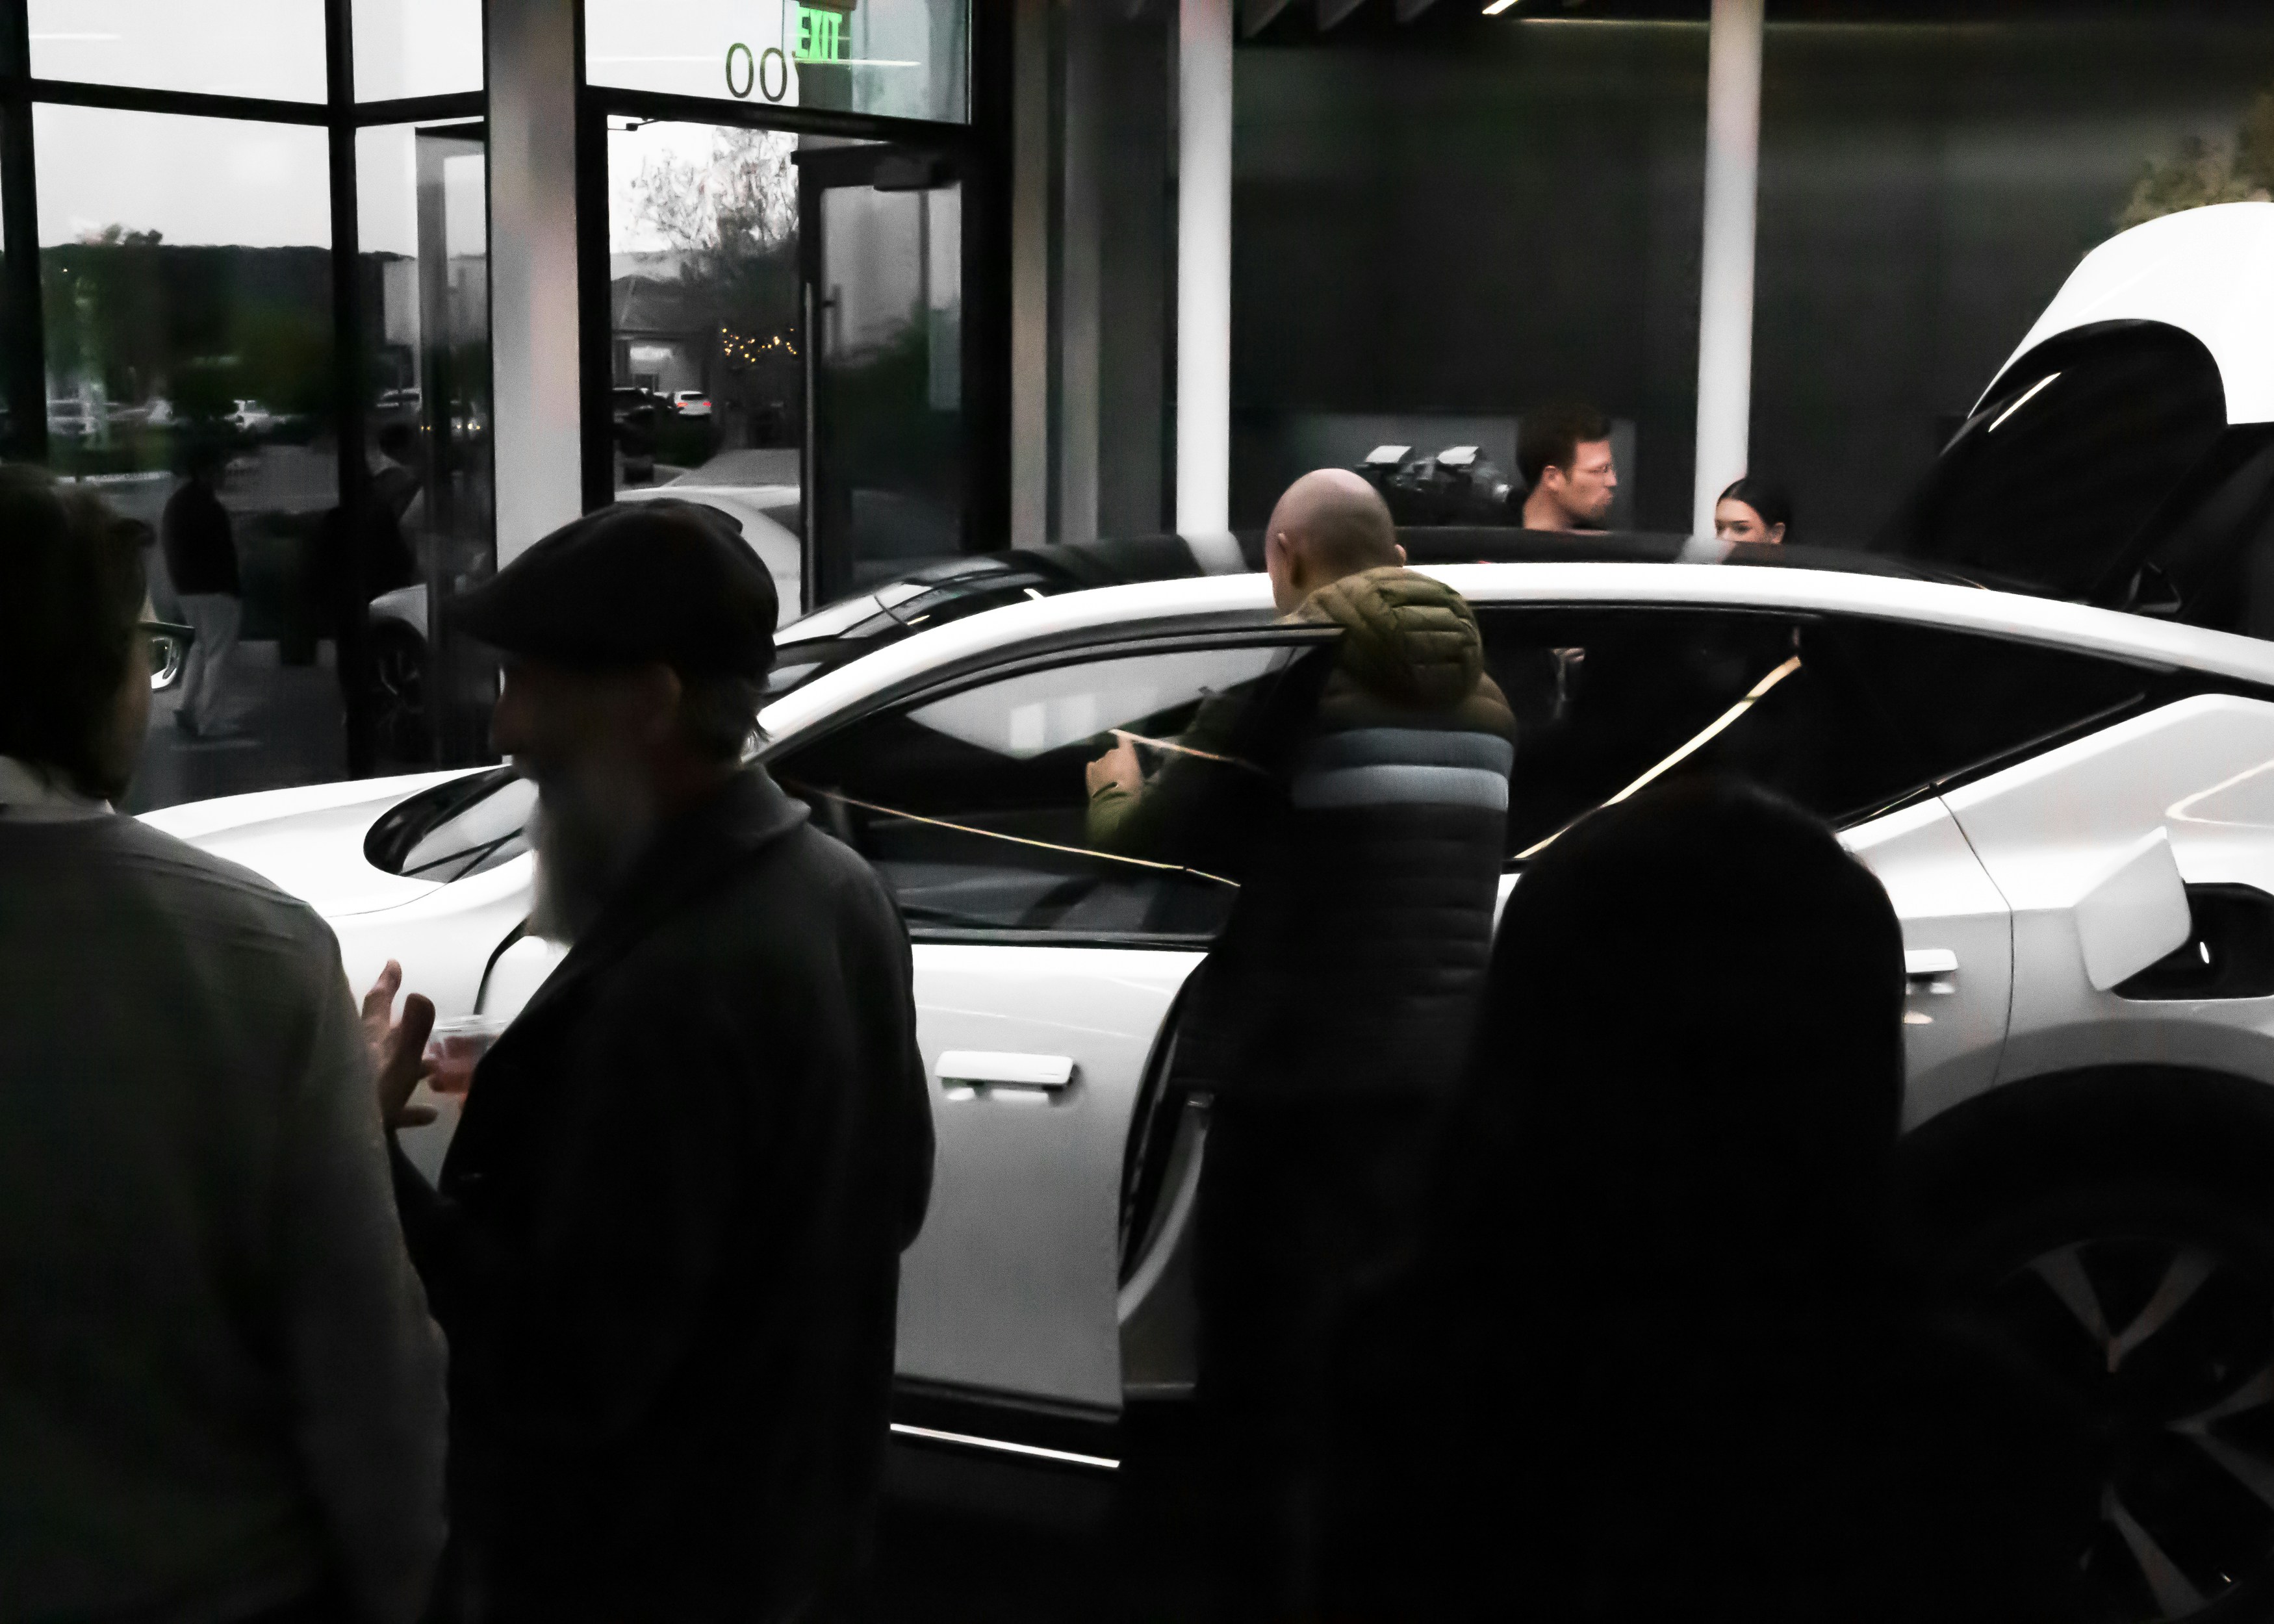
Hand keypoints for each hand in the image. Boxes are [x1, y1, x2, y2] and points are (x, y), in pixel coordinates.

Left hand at [362, 960, 437, 1129]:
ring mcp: (358, 1084)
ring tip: (435, 1068)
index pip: (377, 1001)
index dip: (388, 982)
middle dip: (401, 1025)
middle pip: (381, 1033)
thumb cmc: (371, 1094)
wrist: (332, 1139)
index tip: (393, 963)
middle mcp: (360, 1055)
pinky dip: (409, 1107)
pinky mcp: (359, 1113)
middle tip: (419, 1019)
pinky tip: (429, 1115)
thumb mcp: (399, 1061)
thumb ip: (414, 1029)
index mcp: (370, 1038)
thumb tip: (421, 994)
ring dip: (411, 1066)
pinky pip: (390, 1105)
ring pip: (387, 1068)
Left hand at [1085, 732, 1142, 797]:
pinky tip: (1099, 779)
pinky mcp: (1089, 771)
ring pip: (1104, 761)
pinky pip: (1093, 767)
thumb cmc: (1132, 791)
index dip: (1125, 742)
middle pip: (1114, 753)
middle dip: (1117, 760)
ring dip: (1107, 767)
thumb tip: (1142, 768)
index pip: (1124, 739)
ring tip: (1111, 780)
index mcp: (1126, 753)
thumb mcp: (1142, 780)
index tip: (1126, 746)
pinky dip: (1096, 771)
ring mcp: (1098, 762)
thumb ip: (1139, 769)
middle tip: (1122, 773)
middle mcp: (1111, 753)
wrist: (1113, 803)